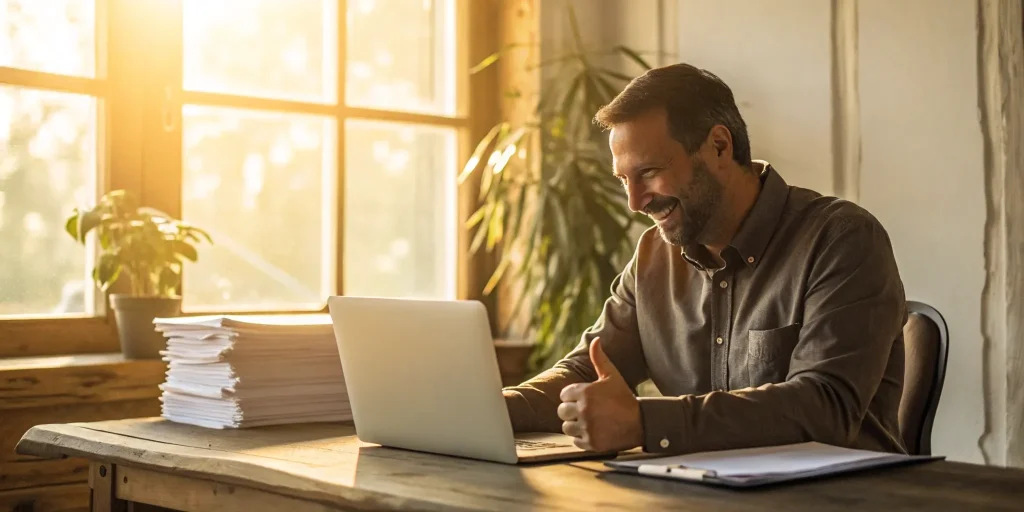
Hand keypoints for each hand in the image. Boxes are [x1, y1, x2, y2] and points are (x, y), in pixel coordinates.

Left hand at [557, 337, 642, 451]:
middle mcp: (584, 410)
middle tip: (585, 411)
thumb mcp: (612, 376)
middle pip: (561, 411)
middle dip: (571, 411)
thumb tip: (595, 340)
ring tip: (589, 422)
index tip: (585, 399)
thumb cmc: (624, 397)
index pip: (563, 395)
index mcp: (585, 392)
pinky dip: (582, 438)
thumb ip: (599, 359)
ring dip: (575, 425)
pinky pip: (575, 441)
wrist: (641, 422)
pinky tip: (594, 432)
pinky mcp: (591, 443)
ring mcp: (587, 428)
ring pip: (566, 427)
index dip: (572, 396)